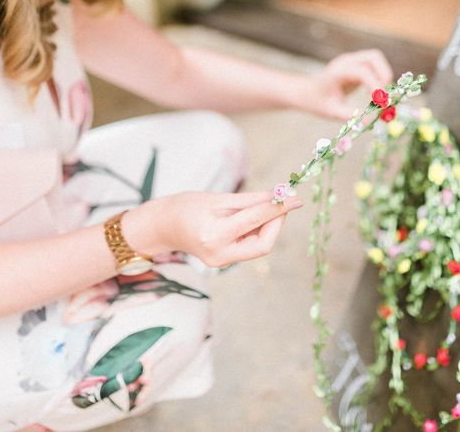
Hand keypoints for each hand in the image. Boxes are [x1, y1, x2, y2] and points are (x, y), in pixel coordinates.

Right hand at [124, 191, 302, 267]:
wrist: (162, 226)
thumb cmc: (186, 206)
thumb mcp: (218, 198)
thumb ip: (250, 200)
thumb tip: (279, 196)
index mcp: (214, 234)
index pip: (255, 220)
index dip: (279, 208)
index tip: (296, 197)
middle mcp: (219, 253)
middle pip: (263, 244)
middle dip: (277, 223)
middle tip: (284, 203)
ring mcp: (221, 262)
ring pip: (258, 247)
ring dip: (269, 227)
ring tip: (269, 207)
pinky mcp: (223, 262)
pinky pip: (249, 247)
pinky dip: (257, 232)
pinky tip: (255, 218)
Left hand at [309, 49, 392, 120]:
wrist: (307, 93)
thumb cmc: (318, 102)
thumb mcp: (331, 112)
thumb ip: (348, 115)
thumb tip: (369, 121)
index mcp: (337, 72)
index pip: (362, 72)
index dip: (375, 85)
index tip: (382, 102)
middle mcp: (346, 62)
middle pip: (374, 57)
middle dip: (384, 75)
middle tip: (385, 96)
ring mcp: (352, 61)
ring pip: (376, 59)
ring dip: (384, 75)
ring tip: (381, 95)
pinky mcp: (356, 64)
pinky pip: (374, 65)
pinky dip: (380, 76)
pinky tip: (375, 93)